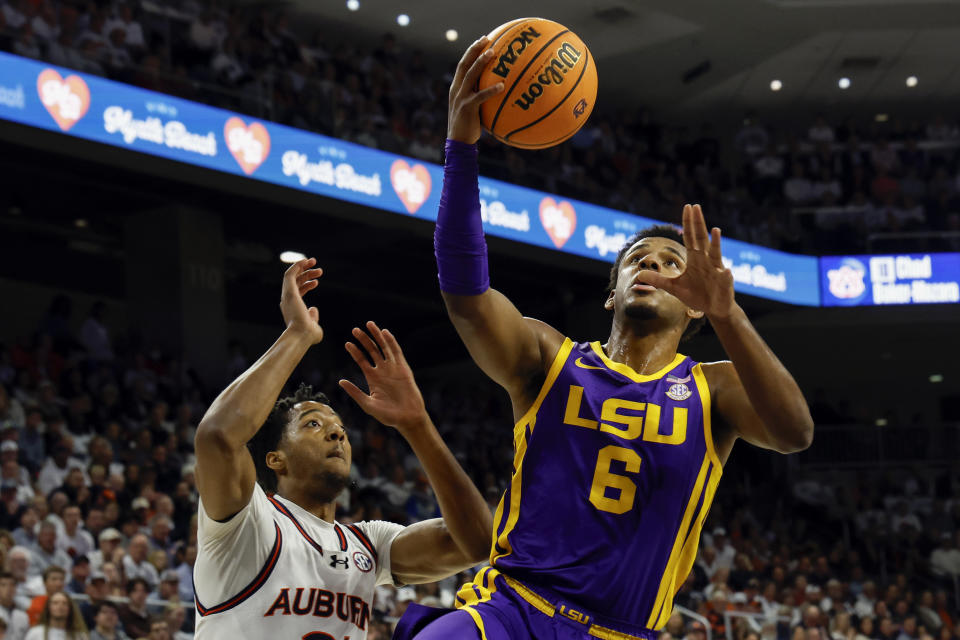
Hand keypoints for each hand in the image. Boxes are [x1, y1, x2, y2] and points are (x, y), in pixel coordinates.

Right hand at [280, 257, 323, 343]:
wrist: (301, 336)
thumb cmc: (308, 335)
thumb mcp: (314, 326)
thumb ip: (313, 317)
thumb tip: (313, 308)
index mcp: (291, 308)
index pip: (297, 291)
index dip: (307, 284)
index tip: (316, 282)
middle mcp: (287, 301)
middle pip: (295, 282)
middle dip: (306, 273)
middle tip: (319, 270)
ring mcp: (287, 296)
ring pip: (292, 276)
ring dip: (302, 267)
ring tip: (314, 262)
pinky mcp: (289, 292)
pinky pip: (289, 274)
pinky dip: (296, 266)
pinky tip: (305, 261)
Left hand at [338, 322, 427, 432]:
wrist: (407, 418)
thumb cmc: (388, 415)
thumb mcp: (367, 404)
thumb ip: (354, 392)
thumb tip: (340, 381)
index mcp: (372, 378)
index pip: (362, 360)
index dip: (355, 351)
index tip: (347, 343)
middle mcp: (382, 370)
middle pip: (371, 350)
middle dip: (363, 339)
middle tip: (355, 330)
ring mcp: (393, 368)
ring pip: (384, 347)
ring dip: (377, 336)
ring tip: (369, 324)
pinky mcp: (403, 368)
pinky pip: (396, 352)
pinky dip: (391, 342)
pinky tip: (385, 333)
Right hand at [447, 36, 504, 143]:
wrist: (458, 142)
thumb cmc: (468, 126)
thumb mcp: (472, 108)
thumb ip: (480, 97)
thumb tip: (499, 89)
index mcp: (456, 88)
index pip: (462, 64)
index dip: (471, 51)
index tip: (482, 40)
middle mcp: (456, 90)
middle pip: (464, 64)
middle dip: (475, 50)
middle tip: (486, 39)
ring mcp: (460, 98)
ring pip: (470, 75)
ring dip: (481, 62)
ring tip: (493, 53)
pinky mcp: (467, 108)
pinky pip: (480, 96)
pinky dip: (491, 90)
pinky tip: (502, 86)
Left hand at [635, 204, 736, 319]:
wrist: (714, 308)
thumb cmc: (696, 294)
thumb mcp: (673, 287)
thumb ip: (658, 280)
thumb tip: (639, 274)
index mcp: (695, 259)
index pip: (690, 237)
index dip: (687, 223)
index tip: (687, 207)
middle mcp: (706, 260)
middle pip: (701, 239)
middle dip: (698, 224)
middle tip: (695, 207)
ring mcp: (716, 270)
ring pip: (715, 254)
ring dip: (715, 243)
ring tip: (715, 230)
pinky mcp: (724, 283)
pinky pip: (725, 278)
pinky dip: (726, 274)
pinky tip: (727, 270)